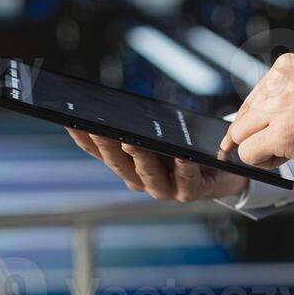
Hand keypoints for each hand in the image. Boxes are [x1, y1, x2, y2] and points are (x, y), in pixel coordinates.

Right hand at [65, 128, 246, 201]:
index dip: (84, 139)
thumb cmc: (183, 147)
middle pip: (119, 163)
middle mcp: (141, 181)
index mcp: (127, 166)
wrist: (221, 171)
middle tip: (96, 128)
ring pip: (147, 173)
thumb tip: (111, 102)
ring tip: (130, 141)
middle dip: (107, 145)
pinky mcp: (190, 192)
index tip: (71, 121)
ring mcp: (164, 190)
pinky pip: (185, 179)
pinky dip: (182, 166)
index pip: (99, 153)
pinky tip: (181, 154)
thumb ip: (137, 124)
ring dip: (138, 157)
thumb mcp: (157, 133)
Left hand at [220, 53, 293, 169]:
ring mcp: (278, 107)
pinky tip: (288, 156)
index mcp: (286, 67)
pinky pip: (249, 154)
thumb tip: (266, 117)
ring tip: (290, 149)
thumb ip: (290, 95)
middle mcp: (278, 82)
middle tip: (279, 146)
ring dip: (260, 149)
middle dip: (256, 135)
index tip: (261, 132)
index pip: (253, 97)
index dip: (257, 121)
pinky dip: (263, 162)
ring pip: (240, 135)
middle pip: (243, 117)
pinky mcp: (281, 132)